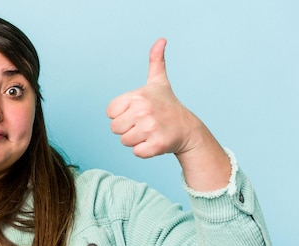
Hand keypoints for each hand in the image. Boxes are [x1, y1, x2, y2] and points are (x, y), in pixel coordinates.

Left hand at [106, 38, 230, 190]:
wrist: (187, 129)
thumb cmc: (168, 105)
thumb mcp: (159, 82)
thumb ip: (155, 61)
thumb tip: (161, 40)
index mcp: (137, 96)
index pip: (110, 113)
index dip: (122, 115)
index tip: (137, 112)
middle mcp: (143, 110)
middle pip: (115, 129)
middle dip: (128, 129)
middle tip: (145, 123)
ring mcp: (150, 129)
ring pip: (125, 141)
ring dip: (136, 140)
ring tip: (150, 132)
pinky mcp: (156, 145)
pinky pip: (136, 152)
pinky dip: (144, 150)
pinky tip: (155, 141)